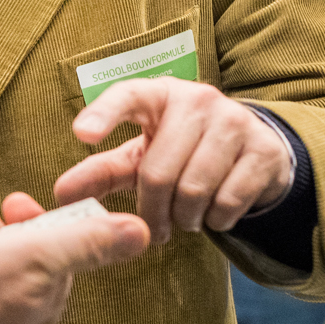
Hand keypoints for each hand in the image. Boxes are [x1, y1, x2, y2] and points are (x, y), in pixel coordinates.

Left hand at [54, 77, 290, 244]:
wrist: (252, 150)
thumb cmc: (182, 151)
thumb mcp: (141, 156)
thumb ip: (101, 172)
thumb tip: (61, 193)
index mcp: (159, 95)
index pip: (128, 95)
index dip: (104, 114)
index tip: (80, 134)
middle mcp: (198, 99)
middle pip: (159, 172)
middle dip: (153, 212)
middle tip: (157, 229)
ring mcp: (235, 121)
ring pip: (195, 190)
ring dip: (186, 219)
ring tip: (186, 218)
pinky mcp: (263, 149)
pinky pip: (229, 201)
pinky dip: (217, 220)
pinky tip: (215, 213)